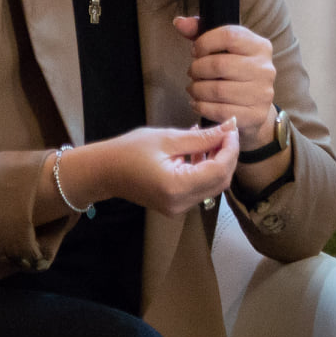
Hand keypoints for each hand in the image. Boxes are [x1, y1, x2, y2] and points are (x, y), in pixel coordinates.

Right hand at [65, 121, 238, 215]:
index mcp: (178, 187)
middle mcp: (181, 203)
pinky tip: (198, 151)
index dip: (230, 149)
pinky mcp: (176, 206)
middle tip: (225, 132)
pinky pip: (200, 188)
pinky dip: (205, 170)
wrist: (104, 171)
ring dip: (217, 162)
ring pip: (212, 185)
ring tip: (211, 137)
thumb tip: (229, 128)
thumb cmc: (130, 150)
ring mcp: (179, 208)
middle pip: (220, 180)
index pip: (219, 170)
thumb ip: (201, 137)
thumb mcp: (167, 138)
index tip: (231, 128)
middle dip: (227, 155)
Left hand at [173, 17, 276, 149]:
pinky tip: (197, 103)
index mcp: (259, 46)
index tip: (195, 51)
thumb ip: (200, 33)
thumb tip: (179, 22)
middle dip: (197, 69)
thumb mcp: (221, 48)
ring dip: (197, 90)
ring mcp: (262, 93)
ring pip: (217, 90)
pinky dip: (202, 107)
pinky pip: (220, 111)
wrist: (254, 105)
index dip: (204, 43)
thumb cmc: (234, 72)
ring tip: (193, 88)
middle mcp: (265, 68)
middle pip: (220, 65)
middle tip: (192, 73)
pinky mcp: (256, 115)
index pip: (229, 36)